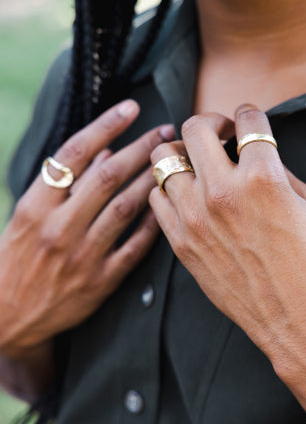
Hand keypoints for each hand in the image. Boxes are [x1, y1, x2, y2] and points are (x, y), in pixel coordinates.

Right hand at [0, 100, 174, 357]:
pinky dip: (153, 223)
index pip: (74, 153)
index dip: (105, 126)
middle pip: (107, 176)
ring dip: (152, 179)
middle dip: (140, 148)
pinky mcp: (99, 282)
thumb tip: (103, 150)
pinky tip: (170, 202)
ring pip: (125, 207)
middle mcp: (57, 227)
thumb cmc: (17, 257)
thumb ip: (62, 183)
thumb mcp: (27, 215)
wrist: (8, 315)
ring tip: (172, 159)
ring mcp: (80, 255)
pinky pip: (134, 247)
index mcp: (35, 205)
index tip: (131, 108)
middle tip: (165, 129)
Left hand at [149, 104, 305, 379]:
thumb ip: (278, 169)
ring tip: (196, 163)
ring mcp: (196, 218)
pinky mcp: (181, 243)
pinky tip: (185, 193)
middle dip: (209, 122)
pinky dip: (168, 188)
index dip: (249, 114)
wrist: (298, 320)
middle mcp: (223, 191)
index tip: (247, 120)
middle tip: (219, 133)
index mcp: (263, 176)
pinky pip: (156, 198)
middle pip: (195, 128)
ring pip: (164, 160)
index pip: (247, 119)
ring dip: (183, 154)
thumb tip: (254, 152)